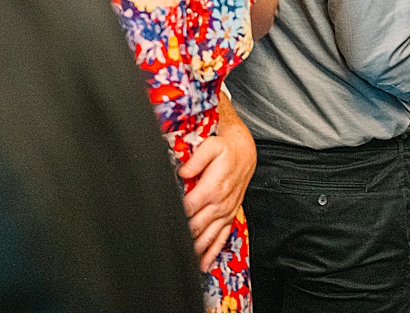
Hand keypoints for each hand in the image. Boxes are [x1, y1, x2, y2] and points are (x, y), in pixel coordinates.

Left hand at [177, 130, 253, 269]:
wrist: (245, 154)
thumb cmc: (226, 150)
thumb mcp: (211, 147)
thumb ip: (195, 160)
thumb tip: (182, 171)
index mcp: (212, 188)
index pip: (189, 208)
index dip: (175, 217)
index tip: (163, 223)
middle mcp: (220, 204)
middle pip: (197, 227)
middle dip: (182, 237)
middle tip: (166, 244)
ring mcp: (226, 212)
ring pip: (209, 237)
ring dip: (196, 250)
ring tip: (182, 260)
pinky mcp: (230, 216)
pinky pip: (221, 238)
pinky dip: (212, 252)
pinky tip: (203, 263)